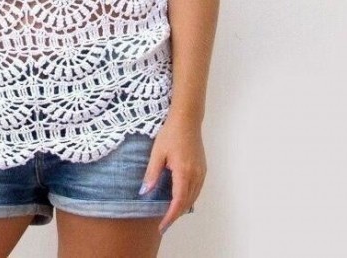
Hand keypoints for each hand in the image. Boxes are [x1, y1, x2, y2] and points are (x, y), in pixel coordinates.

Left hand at [141, 116, 206, 234]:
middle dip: (175, 215)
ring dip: (182, 207)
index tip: (162, 226)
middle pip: (187, 202)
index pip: (178, 202)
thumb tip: (144, 192)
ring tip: (169, 213)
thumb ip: (152, 174)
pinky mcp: (203, 169)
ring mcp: (201, 173)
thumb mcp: (157, 153)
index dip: (170, 217)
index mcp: (184, 173)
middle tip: (163, 223)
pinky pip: (196, 189)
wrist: (187, 120)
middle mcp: (196, 176)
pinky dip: (188, 197)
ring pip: (193, 197)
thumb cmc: (170, 134)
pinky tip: (179, 198)